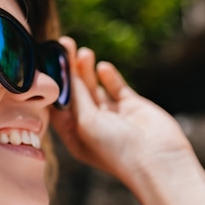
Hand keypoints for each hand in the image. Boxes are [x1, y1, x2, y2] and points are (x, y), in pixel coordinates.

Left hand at [50, 37, 193, 187]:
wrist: (158, 160)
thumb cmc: (114, 149)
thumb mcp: (86, 122)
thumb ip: (77, 96)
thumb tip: (69, 73)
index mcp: (73, 135)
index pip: (57, 105)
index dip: (52, 84)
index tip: (46, 61)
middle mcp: (90, 125)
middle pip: (74, 92)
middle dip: (68, 69)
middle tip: (64, 45)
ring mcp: (111, 115)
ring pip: (94, 87)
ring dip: (86, 70)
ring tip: (83, 52)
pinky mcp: (131, 107)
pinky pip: (115, 87)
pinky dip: (108, 77)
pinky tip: (103, 67)